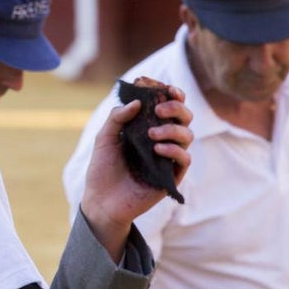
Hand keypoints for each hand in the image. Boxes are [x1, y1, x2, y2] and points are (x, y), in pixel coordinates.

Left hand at [79, 85, 191, 253]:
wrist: (101, 200)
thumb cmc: (102, 169)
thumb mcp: (104, 138)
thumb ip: (117, 118)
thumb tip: (137, 102)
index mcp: (148, 128)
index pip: (168, 107)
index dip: (172, 95)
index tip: (167, 88)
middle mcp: (162, 140)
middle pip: (184, 117)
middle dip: (176, 108)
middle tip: (160, 110)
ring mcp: (169, 158)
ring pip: (187, 135)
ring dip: (173, 129)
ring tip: (152, 134)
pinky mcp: (172, 176)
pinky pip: (185, 158)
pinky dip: (174, 150)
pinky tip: (158, 149)